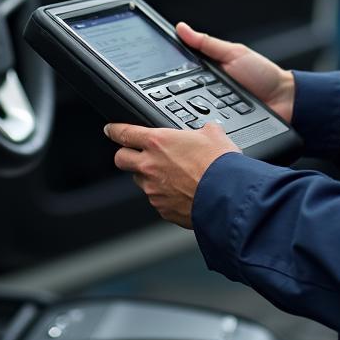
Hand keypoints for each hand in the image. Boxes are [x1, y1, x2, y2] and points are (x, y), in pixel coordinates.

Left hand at [105, 121, 239, 228]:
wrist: (228, 197)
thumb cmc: (221, 165)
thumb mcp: (214, 135)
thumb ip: (203, 130)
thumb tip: (208, 130)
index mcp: (158, 142)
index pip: (124, 133)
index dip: (114, 130)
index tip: (110, 130)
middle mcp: (150, 165)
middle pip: (121, 159)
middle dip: (125, 156)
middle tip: (136, 155)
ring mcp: (154, 190)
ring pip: (140, 181)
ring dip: (149, 178)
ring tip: (172, 177)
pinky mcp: (162, 209)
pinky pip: (157, 200)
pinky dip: (165, 197)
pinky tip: (182, 194)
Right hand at [176, 20, 294, 123]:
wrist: (286, 101)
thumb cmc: (263, 75)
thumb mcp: (233, 53)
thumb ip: (206, 43)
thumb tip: (181, 28)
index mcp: (206, 74)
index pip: (179, 75)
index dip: (167, 73)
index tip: (155, 71)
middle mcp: (206, 93)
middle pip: (181, 96)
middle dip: (175, 95)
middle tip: (171, 92)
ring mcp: (213, 112)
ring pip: (191, 114)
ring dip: (189, 112)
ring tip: (189, 107)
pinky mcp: (221, 128)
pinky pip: (206, 128)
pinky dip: (204, 126)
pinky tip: (200, 125)